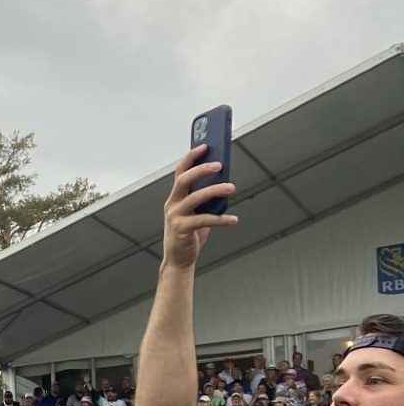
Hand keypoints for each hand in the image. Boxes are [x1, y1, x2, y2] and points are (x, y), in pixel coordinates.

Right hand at [162, 144, 237, 270]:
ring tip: (231, 187)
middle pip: (184, 180)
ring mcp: (175, 217)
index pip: (180, 171)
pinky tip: (233, 219)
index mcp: (176, 197)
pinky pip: (203, 220)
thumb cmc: (191, 233)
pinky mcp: (181, 230)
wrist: (179, 260)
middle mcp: (172, 204)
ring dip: (214, 190)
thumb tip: (225, 180)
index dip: (191, 157)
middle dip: (201, 169)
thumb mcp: (198, 212)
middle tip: (220, 164)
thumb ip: (206, 198)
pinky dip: (220, 219)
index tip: (206, 145)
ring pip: (194, 198)